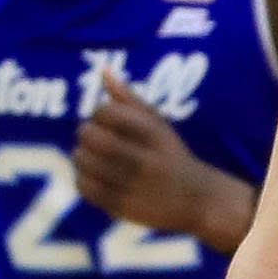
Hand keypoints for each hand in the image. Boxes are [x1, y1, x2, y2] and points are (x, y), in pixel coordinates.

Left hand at [73, 78, 240, 245]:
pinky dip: (82, 178)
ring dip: (80, 155)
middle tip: (89, 135)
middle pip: (96, 139)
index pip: (109, 113)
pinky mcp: (123, 207)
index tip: (104, 119)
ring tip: (87, 154)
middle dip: (85, 133)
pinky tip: (91, 175)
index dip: (99, 113)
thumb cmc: (171, 155)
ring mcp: (134, 187)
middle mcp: (145, 161)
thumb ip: (129, 99)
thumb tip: (103, 71)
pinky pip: (88, 189)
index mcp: (154, 135)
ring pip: (87, 164)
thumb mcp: (158, 125)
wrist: (197, 200)